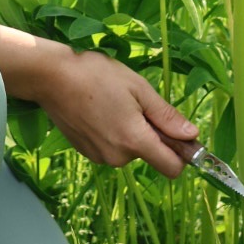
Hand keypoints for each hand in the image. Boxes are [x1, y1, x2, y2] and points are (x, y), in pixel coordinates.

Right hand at [36, 46, 199, 176]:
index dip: (181, 153)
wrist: (51, 77)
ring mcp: (100, 157)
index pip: (172, 169)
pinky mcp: (87, 153)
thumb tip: (192, 136)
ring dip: (130, 132)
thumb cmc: (97, 75)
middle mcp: (118, 158)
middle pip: (150, 155)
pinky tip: (99, 110)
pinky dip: (112, 133)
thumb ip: (166, 116)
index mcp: (135, 141)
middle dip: (150, 133)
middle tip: (135, 102)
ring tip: (113, 102)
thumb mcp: (138, 88)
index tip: (177, 133)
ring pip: (129, 151)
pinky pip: (112, 148)